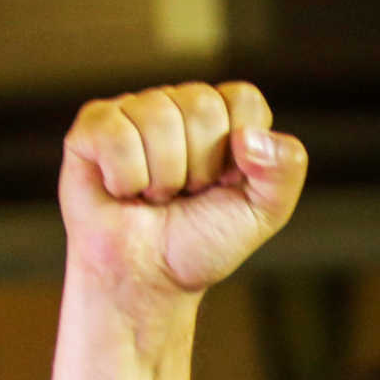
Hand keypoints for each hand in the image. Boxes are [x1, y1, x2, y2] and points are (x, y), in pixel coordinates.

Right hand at [59, 82, 307, 304]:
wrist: (149, 279)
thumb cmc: (203, 242)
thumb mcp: (264, 213)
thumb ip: (285, 170)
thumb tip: (250, 138)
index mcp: (225, 118)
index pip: (244, 100)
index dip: (240, 151)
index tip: (226, 184)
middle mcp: (179, 104)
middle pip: (201, 106)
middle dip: (200, 168)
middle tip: (187, 194)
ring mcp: (134, 110)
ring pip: (158, 119)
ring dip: (163, 179)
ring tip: (155, 196)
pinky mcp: (93, 126)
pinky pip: (116, 134)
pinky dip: (126, 178)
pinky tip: (123, 191)